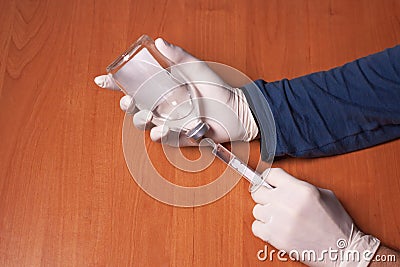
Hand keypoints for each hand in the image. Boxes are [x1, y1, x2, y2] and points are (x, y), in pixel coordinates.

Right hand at [94, 38, 258, 145]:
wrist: (236, 111)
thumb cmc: (217, 89)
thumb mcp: (197, 68)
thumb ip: (178, 56)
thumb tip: (160, 41)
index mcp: (163, 88)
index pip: (136, 85)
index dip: (117, 83)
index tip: (103, 79)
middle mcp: (162, 105)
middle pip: (135, 107)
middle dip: (127, 104)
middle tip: (129, 101)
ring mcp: (168, 121)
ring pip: (144, 124)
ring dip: (142, 120)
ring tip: (149, 115)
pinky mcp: (177, 136)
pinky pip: (162, 137)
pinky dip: (160, 134)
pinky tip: (163, 129)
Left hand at [252, 168, 379, 265]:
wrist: (342, 250)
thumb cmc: (336, 223)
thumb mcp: (323, 194)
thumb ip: (299, 186)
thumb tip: (282, 184)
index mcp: (299, 189)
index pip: (270, 174)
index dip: (269, 178)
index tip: (268, 182)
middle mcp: (285, 202)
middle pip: (258, 191)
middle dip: (264, 194)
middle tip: (271, 199)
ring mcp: (278, 220)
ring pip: (257, 209)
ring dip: (265, 212)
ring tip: (279, 216)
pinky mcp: (274, 237)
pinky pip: (256, 226)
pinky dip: (263, 227)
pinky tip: (275, 227)